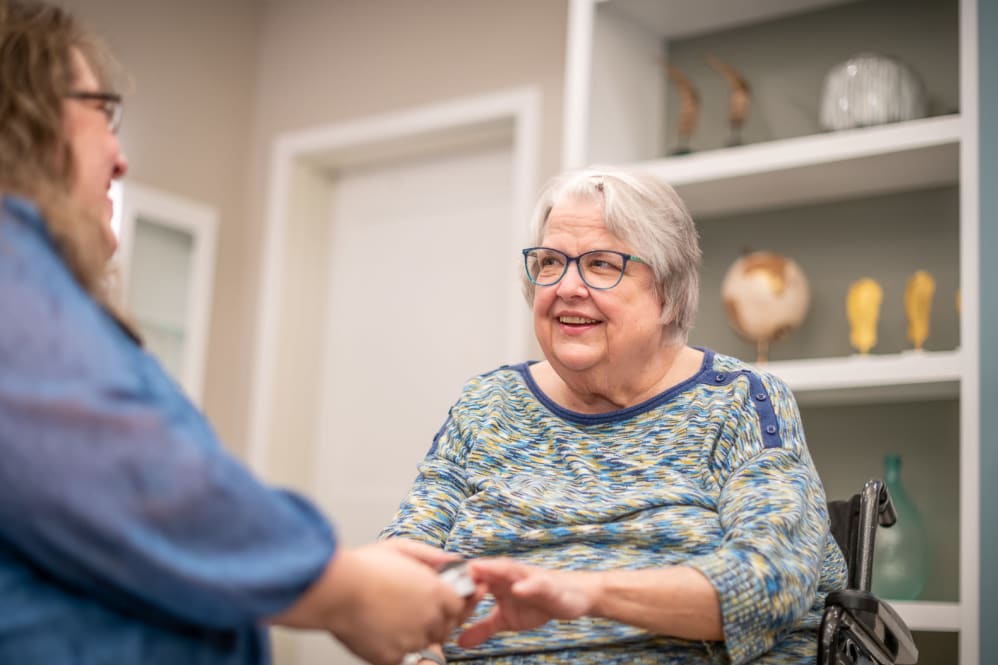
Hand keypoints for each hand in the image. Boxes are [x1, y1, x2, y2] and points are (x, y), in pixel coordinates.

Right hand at [274, 539, 476, 664]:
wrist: (336, 591)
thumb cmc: (364, 568)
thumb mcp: (401, 548)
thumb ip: (432, 556)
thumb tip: (452, 561)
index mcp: (435, 592)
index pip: (460, 606)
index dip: (453, 604)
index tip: (445, 602)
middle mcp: (428, 618)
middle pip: (445, 627)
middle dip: (437, 620)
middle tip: (417, 610)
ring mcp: (411, 640)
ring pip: (426, 643)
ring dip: (417, 634)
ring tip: (396, 618)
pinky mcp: (391, 657)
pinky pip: (403, 657)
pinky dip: (396, 647)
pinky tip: (383, 631)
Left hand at [457, 558, 594, 647]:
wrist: (571, 597)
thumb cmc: (536, 603)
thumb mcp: (505, 620)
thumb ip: (482, 628)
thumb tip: (459, 642)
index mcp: (495, 581)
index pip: (469, 578)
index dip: (452, 581)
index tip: (429, 585)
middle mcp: (507, 575)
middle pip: (483, 569)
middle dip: (466, 571)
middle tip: (446, 573)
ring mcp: (526, 577)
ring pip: (506, 570)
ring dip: (492, 570)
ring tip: (477, 571)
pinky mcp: (545, 584)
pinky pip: (534, 583)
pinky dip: (526, 585)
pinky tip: (517, 589)